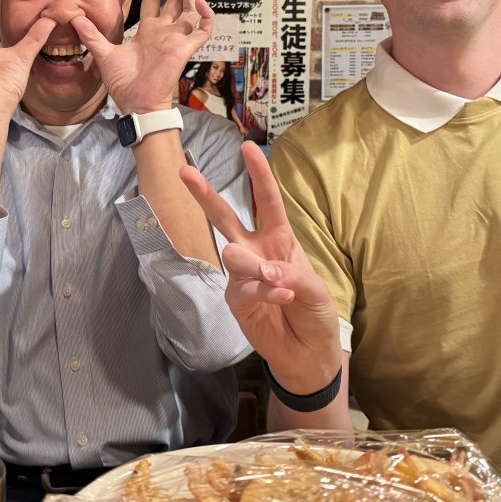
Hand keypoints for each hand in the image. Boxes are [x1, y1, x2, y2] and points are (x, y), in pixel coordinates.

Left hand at [74, 0, 213, 114]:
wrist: (136, 103)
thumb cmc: (124, 84)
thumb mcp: (104, 53)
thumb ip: (91, 34)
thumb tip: (73, 17)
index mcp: (148, 31)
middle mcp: (165, 32)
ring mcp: (177, 39)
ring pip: (190, 7)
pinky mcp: (186, 48)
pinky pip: (204, 29)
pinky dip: (206, 15)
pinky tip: (200, 0)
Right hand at [181, 142, 341, 390]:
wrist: (307, 353)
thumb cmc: (315, 314)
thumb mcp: (316, 289)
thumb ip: (292, 275)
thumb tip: (265, 271)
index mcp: (279, 240)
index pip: (267, 201)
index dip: (258, 174)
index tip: (248, 148)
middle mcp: (256, 252)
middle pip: (226, 216)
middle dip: (205, 194)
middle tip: (185, 172)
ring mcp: (242, 275)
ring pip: (233, 254)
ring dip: (254, 266)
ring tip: (276, 282)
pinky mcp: (236, 299)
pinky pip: (241, 287)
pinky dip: (263, 291)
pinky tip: (281, 297)